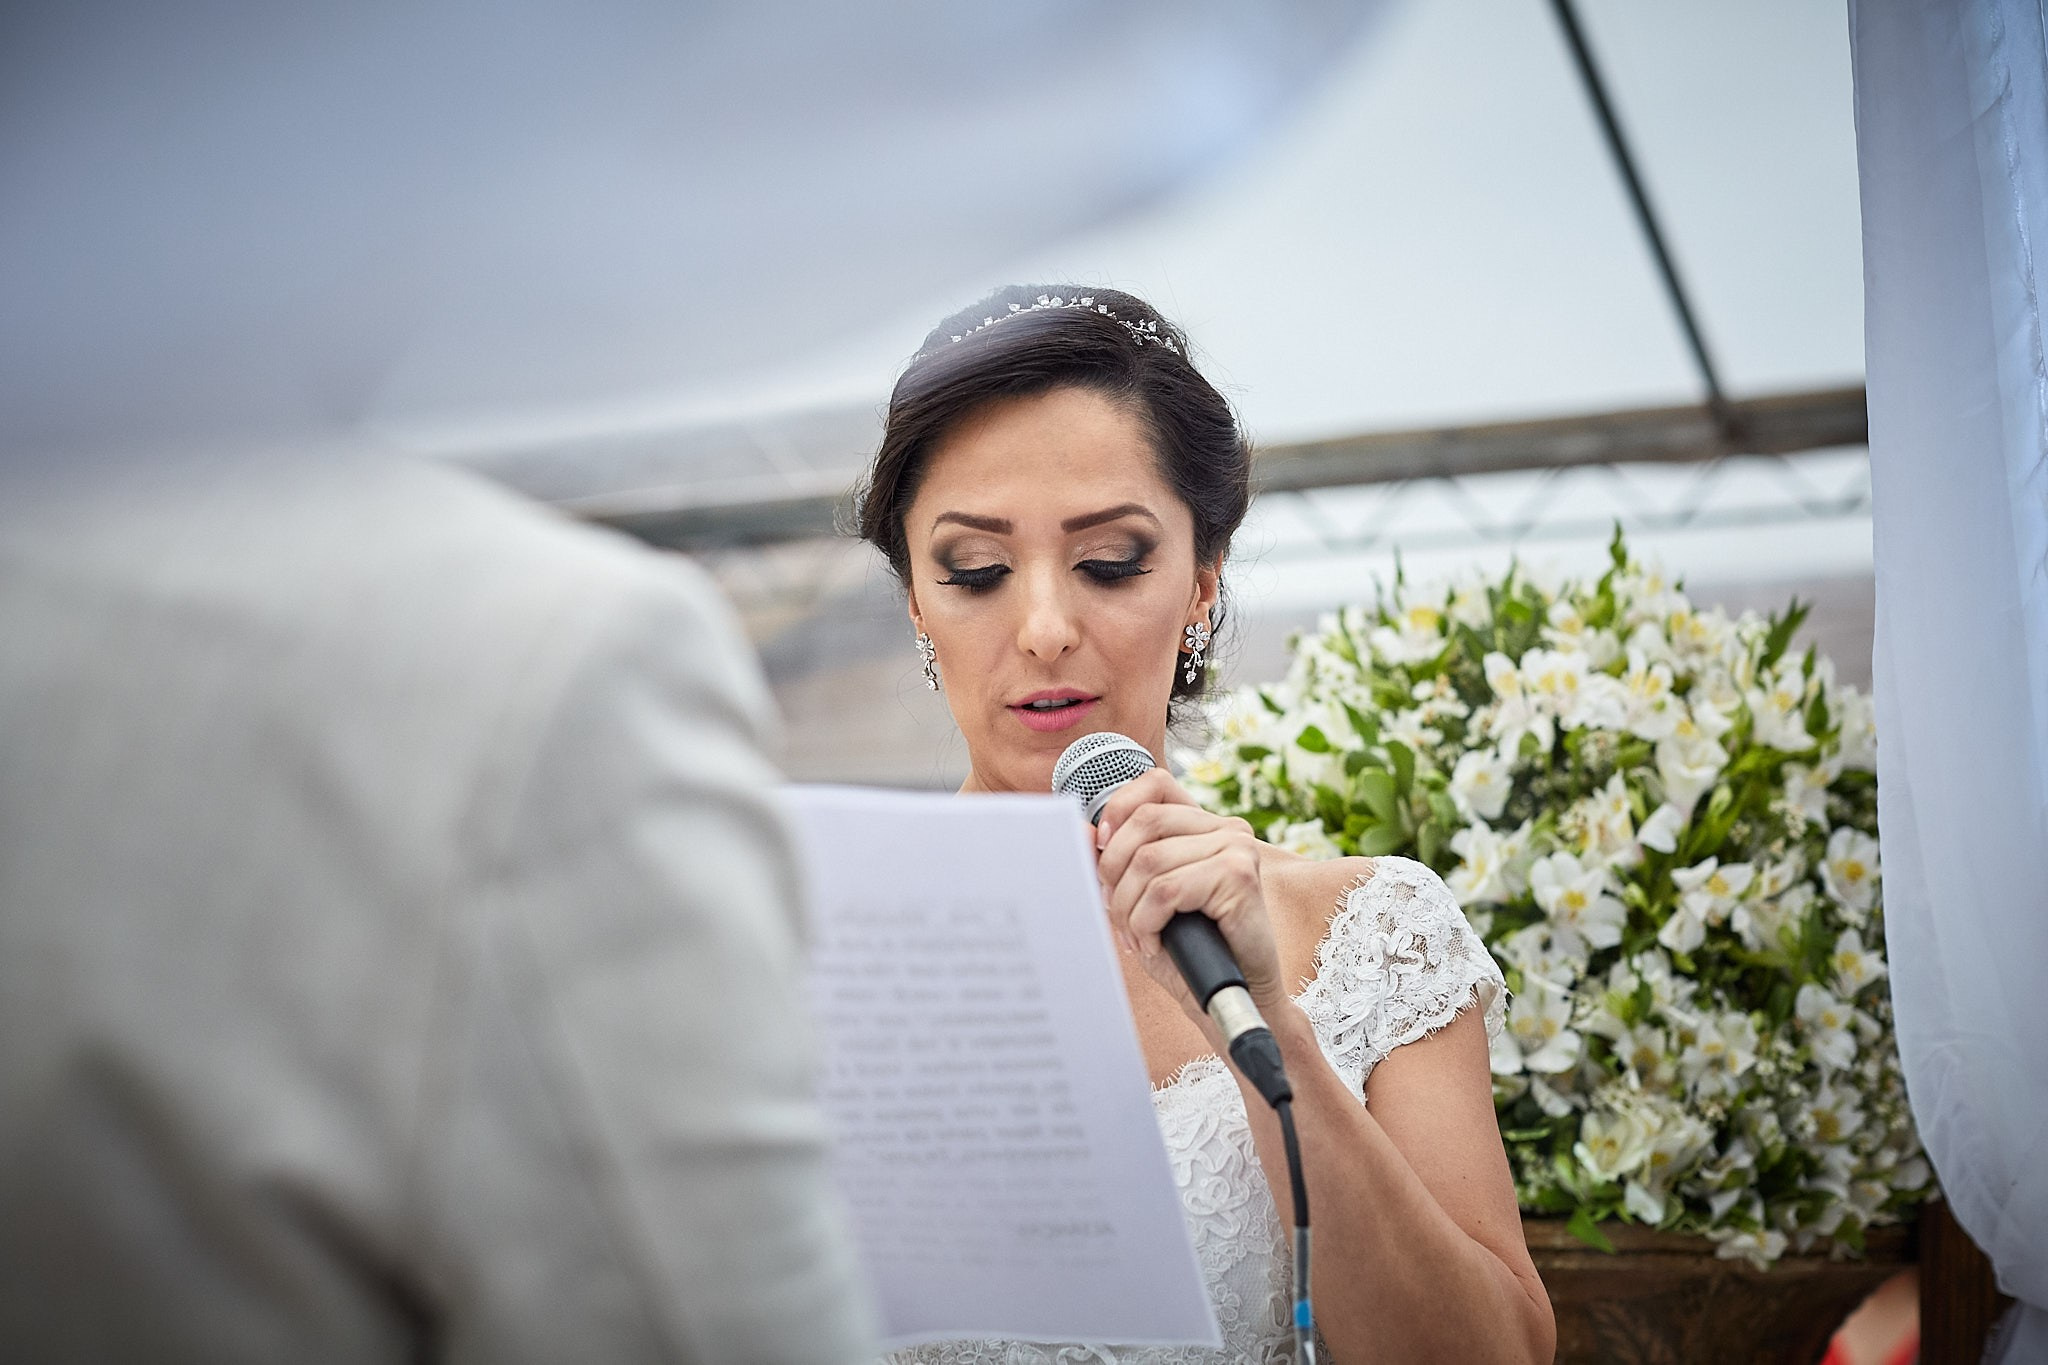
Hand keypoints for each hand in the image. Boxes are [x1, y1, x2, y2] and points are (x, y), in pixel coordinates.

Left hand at [1093, 768, 1286, 1021]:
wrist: (1235, 996)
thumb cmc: (1188, 951)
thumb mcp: (1141, 901)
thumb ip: (1115, 865)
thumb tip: (1081, 832)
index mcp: (1203, 825)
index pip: (1154, 784)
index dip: (1118, 810)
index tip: (1101, 848)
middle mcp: (1226, 828)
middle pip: (1143, 823)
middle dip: (1113, 872)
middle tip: (1115, 912)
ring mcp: (1237, 849)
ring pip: (1149, 861)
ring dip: (1128, 908)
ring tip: (1136, 936)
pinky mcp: (1239, 878)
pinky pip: (1166, 891)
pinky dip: (1146, 923)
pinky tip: (1154, 944)